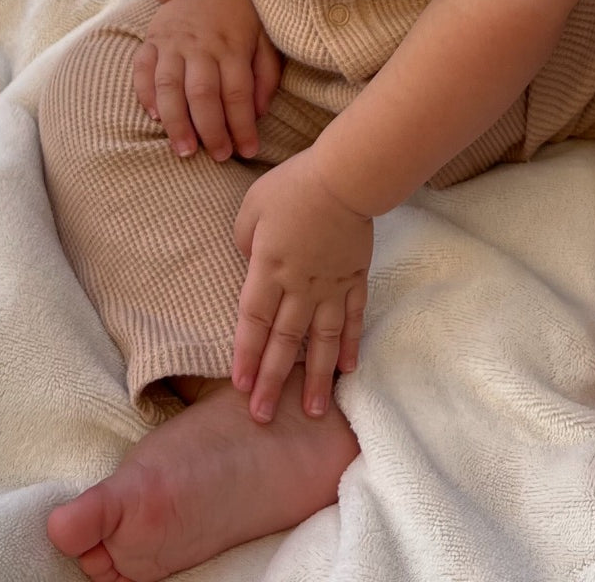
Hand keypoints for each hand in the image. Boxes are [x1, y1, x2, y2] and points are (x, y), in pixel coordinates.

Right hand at [133, 0, 282, 160]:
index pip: (238, 94)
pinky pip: (142, 69)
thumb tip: (258, 113)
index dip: (243, 126)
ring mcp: (173, 43)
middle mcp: (201, 46)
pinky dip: (145, 94)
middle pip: (202, 94)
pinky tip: (154, 117)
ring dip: (176, 122)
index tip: (248, 151)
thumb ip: (266, 75)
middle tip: (217, 157)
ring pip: (169, 86)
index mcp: (232, 46)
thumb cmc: (240, 16)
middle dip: (210, 131)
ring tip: (184, 150)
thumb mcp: (265, 38)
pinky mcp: (151, 40)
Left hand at [232, 148, 371, 423]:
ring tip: (313, 411)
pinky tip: (346, 371)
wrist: (346, 177)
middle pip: (284, 341)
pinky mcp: (355, 279)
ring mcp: (331, 287)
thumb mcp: (252, 206)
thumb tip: (249, 261)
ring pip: (321, 341)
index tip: (239, 386)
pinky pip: (352, 319)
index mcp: (269, 268)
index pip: (253, 320)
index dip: (245, 354)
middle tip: (262, 416)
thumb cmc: (294, 186)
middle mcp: (299, 286)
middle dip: (271, 381)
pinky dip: (349, 345)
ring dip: (314, 378)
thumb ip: (245, 239)